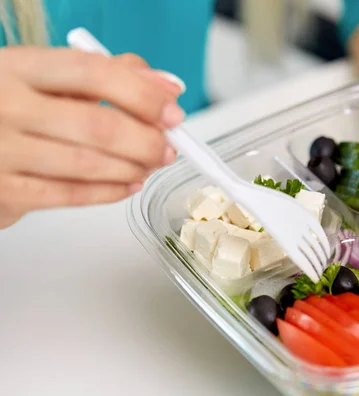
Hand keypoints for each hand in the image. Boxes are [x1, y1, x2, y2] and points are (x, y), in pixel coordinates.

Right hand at [0, 47, 184, 228]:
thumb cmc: (10, 105)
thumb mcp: (47, 77)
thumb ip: (106, 74)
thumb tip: (165, 86)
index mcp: (18, 67)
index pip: (92, 73)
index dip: (141, 94)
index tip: (172, 112)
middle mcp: (5, 106)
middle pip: (96, 125)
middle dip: (146, 140)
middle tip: (168, 147)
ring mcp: (1, 151)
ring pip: (87, 165)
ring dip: (132, 168)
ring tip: (150, 164)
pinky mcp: (3, 192)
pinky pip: (68, 196)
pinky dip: (109, 192)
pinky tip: (128, 184)